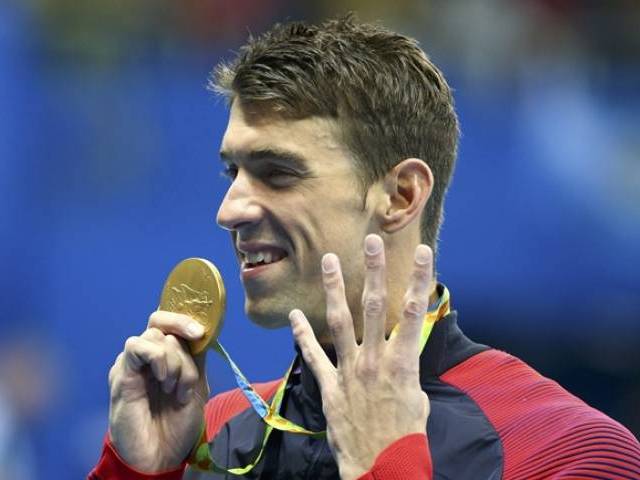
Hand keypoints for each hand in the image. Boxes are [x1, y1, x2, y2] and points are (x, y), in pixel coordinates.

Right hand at [108, 311, 209, 471]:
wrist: (161, 455)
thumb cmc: (178, 424)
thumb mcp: (196, 386)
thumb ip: (196, 358)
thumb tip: (201, 330)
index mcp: (167, 356)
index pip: (169, 321)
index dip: (185, 317)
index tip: (202, 330)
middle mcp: (148, 356)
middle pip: (160, 320)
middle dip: (182, 327)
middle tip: (197, 338)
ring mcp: (134, 364)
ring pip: (155, 335)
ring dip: (175, 359)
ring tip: (175, 387)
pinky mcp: (121, 373)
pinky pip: (136, 346)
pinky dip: (156, 358)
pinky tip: (163, 380)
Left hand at [289, 235, 431, 479]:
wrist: (383, 468)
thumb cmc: (407, 437)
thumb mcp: (418, 400)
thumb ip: (407, 371)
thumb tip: (402, 357)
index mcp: (402, 362)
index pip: (415, 312)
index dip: (420, 280)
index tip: (425, 253)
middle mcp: (374, 359)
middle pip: (374, 306)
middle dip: (374, 271)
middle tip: (371, 241)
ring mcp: (349, 371)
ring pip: (340, 322)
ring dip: (334, 289)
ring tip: (329, 260)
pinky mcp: (330, 386)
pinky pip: (314, 356)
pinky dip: (302, 335)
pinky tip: (294, 315)